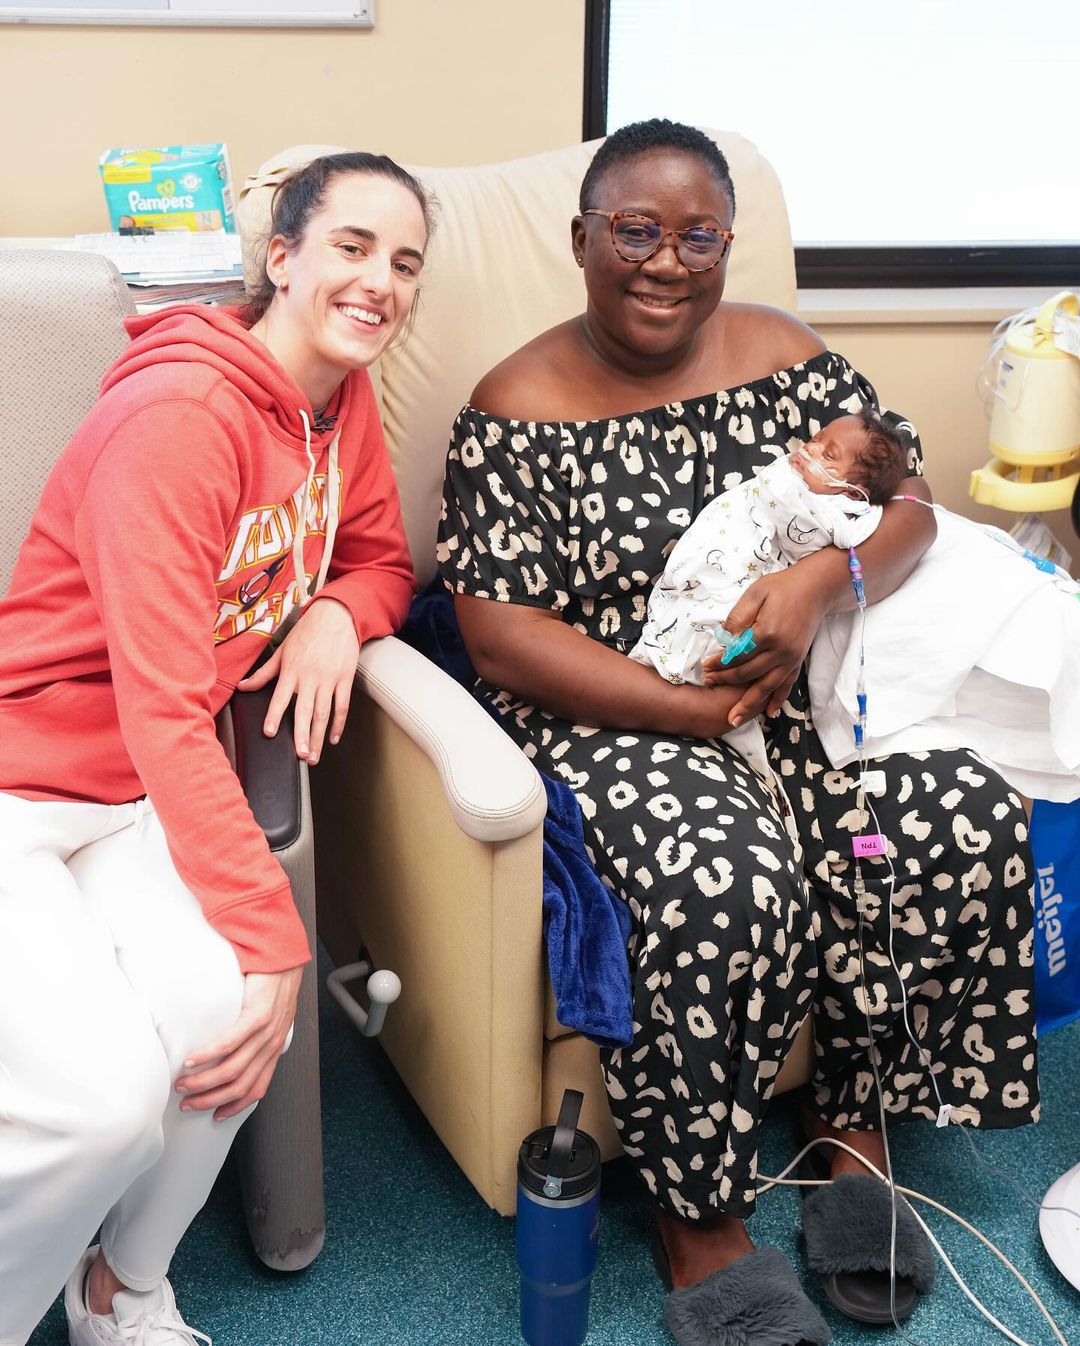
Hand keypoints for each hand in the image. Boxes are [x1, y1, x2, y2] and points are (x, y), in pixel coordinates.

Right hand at [175, 965, 303, 1121]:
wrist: (284, 957)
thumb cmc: (273, 988)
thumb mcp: (270, 1020)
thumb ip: (256, 1041)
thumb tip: (234, 1057)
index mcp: (274, 1049)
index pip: (257, 1089)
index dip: (236, 1106)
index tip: (215, 1116)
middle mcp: (271, 1044)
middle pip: (240, 1085)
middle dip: (210, 1099)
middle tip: (186, 1103)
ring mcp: (266, 1031)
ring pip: (232, 1069)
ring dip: (203, 1081)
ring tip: (182, 1084)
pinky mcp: (257, 1014)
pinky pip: (230, 1043)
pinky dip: (208, 1055)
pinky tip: (191, 1060)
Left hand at [238, 597, 359, 762]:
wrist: (335, 617)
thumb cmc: (307, 633)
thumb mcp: (282, 651)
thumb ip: (263, 673)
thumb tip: (243, 687)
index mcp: (292, 671)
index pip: (281, 697)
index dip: (275, 715)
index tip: (270, 732)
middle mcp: (310, 677)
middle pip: (305, 711)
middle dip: (302, 735)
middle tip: (299, 755)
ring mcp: (329, 679)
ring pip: (324, 713)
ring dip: (318, 736)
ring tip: (313, 755)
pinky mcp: (345, 679)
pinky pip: (342, 706)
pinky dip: (338, 724)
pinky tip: (333, 738)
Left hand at [702, 568, 827, 726]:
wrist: (815, 588)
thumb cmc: (782, 587)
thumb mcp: (755, 594)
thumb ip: (738, 617)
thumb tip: (724, 641)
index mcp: (768, 633)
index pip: (737, 656)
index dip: (719, 663)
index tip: (705, 666)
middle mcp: (781, 651)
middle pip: (748, 674)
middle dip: (726, 681)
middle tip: (709, 683)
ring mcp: (792, 658)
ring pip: (766, 687)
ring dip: (748, 704)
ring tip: (732, 720)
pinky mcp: (798, 660)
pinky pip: (787, 684)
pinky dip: (778, 700)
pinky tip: (768, 713)